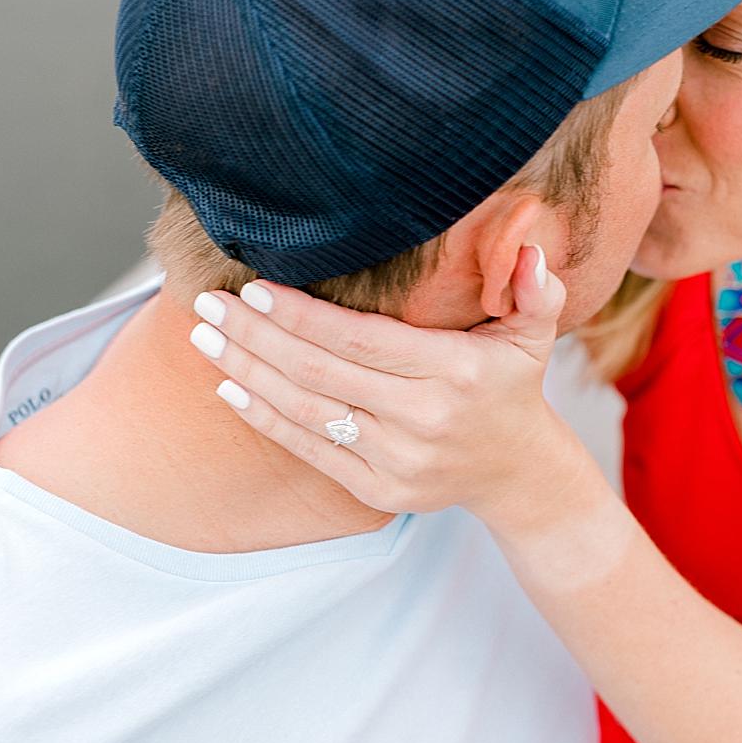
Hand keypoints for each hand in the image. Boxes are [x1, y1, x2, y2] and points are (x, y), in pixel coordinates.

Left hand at [190, 246, 576, 528]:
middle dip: (256, 336)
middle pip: (320, 373)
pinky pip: (308, 450)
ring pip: (305, 411)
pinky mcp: (376, 491)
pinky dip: (263, 418)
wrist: (517, 474)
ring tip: (204, 338)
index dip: (303, 316)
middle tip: (208, 303)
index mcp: (455, 372)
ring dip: (246, 373)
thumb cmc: (510, 387)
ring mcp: (397, 461)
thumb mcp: (534, 336)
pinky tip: (227, 387)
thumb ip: (537, 292)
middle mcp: (423, 420)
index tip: (255, 288)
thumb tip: (533, 250)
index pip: (361, 340)